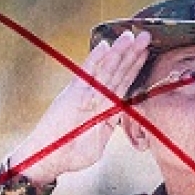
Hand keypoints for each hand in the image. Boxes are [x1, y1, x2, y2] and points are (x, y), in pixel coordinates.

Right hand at [8, 31, 151, 185]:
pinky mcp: (72, 95)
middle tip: (146, 36)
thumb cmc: (70, 153)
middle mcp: (95, 97)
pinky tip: (104, 46)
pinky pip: (85, 75)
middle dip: (132, 54)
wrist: (48, 158)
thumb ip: (109, 128)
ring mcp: (84, 93)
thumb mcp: (98, 144)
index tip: (147, 53)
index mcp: (104, 108)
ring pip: (105, 70)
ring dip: (118, 53)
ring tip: (130, 37)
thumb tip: (118, 118)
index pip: (123, 83)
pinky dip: (94, 60)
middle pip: (117, 72)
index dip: (135, 68)